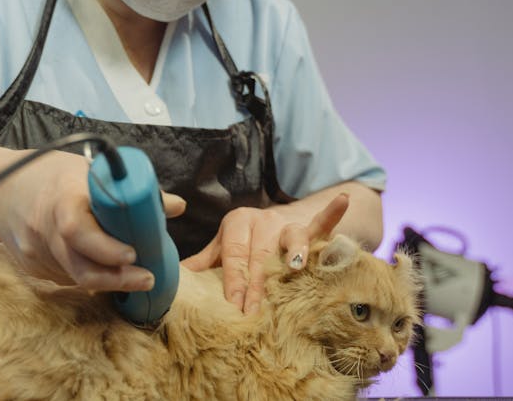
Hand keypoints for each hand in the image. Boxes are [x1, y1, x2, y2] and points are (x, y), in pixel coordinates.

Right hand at [0, 149, 186, 291]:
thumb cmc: (49, 175)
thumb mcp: (85, 170)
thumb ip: (128, 190)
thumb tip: (175, 206)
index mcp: (58, 199)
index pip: (77, 230)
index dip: (106, 247)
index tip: (133, 253)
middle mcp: (43, 230)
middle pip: (79, 265)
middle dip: (116, 277)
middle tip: (147, 278)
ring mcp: (35, 253)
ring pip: (75, 276)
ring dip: (106, 279)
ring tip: (134, 277)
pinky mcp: (32, 268)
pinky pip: (65, 277)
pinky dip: (87, 275)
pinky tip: (104, 271)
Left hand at [183, 193, 348, 313]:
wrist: (278, 221)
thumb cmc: (247, 243)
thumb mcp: (225, 249)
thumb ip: (205, 264)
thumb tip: (171, 278)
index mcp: (236, 224)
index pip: (233, 255)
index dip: (233, 280)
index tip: (233, 305)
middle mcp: (261, 220)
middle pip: (260, 255)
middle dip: (257, 284)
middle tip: (255, 310)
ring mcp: (286, 223)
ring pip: (289, 238)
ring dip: (291, 254)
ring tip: (293, 267)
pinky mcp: (309, 227)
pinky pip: (322, 222)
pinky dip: (331, 213)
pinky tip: (341, 202)